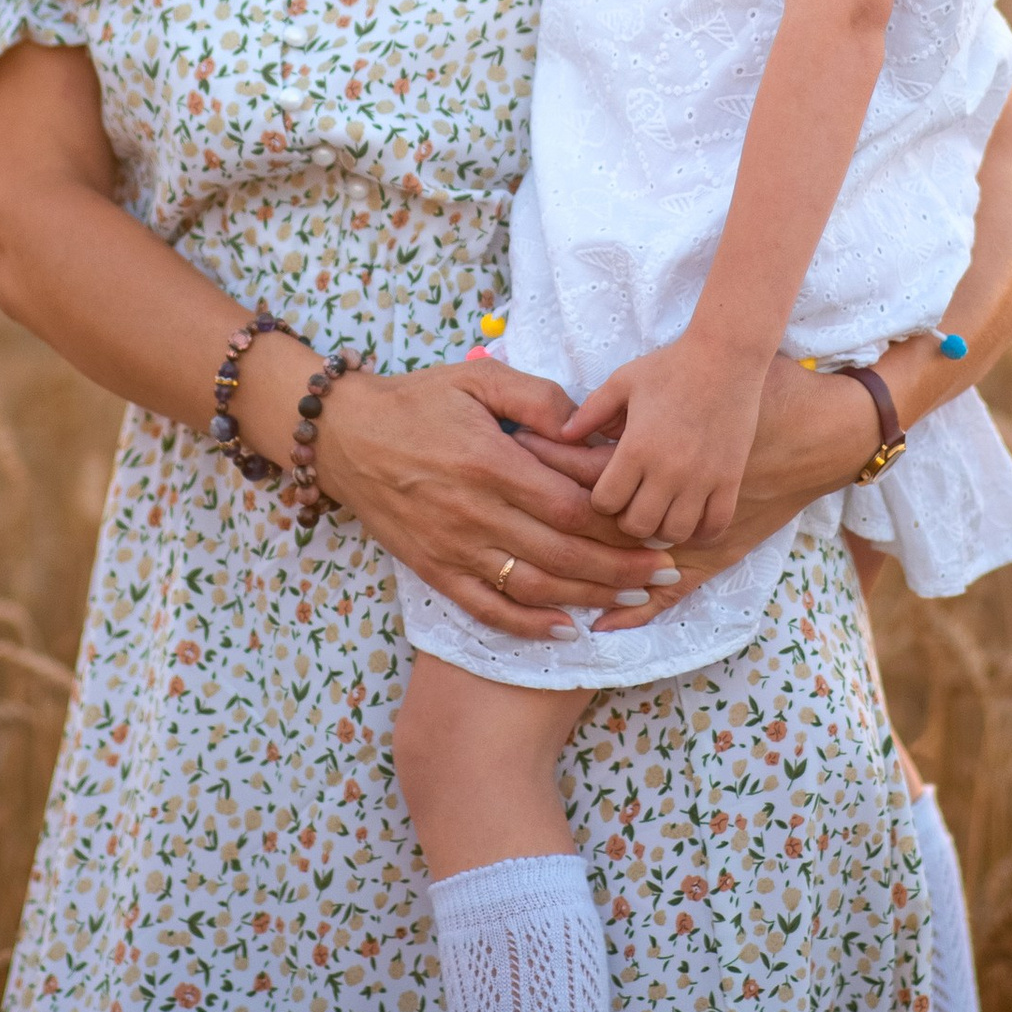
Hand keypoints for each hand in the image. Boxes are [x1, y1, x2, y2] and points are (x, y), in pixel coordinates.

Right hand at [318, 359, 680, 647]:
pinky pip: (485, 607)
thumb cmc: (417, 401)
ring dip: (587, 599)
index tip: (660, 532)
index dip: (620, 526)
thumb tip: (586, 425)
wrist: (344, 435)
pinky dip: (527, 625)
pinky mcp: (432, 569)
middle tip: (667, 577)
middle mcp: (473, 511)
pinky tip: (566, 631)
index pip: (570, 506)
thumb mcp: (477, 380)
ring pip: (531, 587)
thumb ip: (536, 398)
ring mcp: (451, 546)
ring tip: (633, 603)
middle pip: (561, 554)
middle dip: (620, 570)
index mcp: (490, 463)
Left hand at [563, 327, 764, 546]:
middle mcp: (668, 470)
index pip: (605, 503)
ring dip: (662, 527)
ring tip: (660, 511)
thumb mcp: (623, 381)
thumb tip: (563, 435)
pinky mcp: (730, 479)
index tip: (608, 488)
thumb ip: (592, 410)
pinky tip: (693, 515)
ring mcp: (701, 478)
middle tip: (631, 504)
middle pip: (636, 526)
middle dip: (627, 520)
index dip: (601, 500)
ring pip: (674, 532)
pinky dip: (701, 530)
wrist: (727, 356)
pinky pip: (714, 526)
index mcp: (637, 447)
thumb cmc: (671, 366)